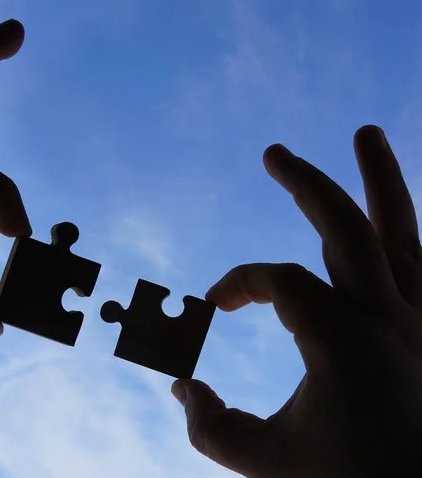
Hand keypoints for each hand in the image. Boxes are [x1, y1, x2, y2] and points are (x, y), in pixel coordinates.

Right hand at [173, 126, 421, 476]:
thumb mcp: (267, 464)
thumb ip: (211, 428)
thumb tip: (181, 386)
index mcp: (342, 342)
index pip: (277, 281)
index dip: (238, 282)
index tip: (215, 304)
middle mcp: (387, 320)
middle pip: (344, 227)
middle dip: (306, 184)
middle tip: (274, 153)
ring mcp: (418, 321)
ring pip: (400, 233)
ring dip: (381, 181)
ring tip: (367, 133)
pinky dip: (406, 232)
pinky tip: (394, 215)